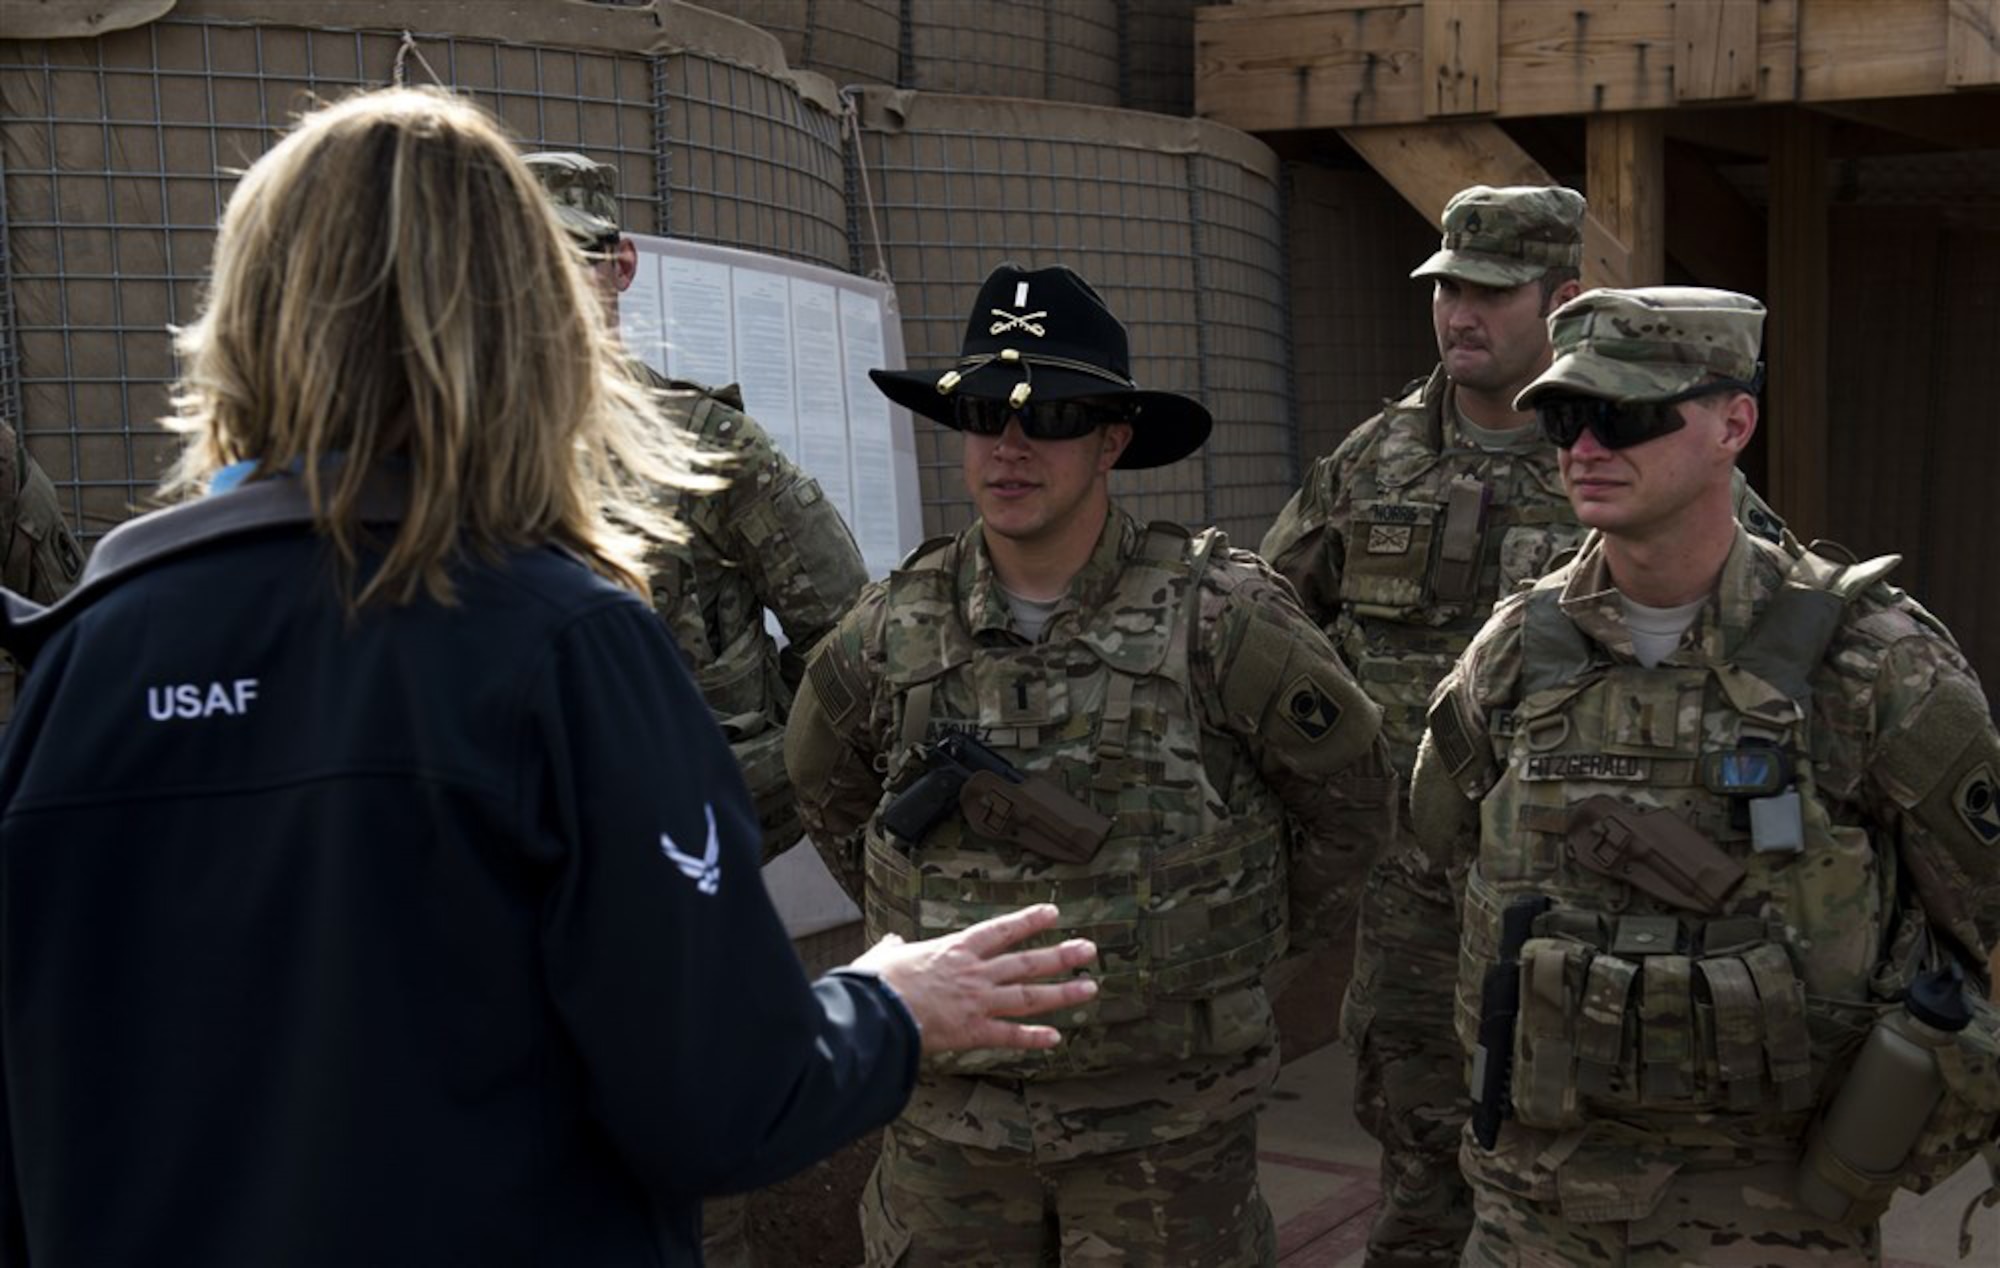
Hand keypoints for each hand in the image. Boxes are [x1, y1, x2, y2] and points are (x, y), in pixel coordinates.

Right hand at [849, 903, 1097, 1053]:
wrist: (874, 1012)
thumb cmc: (875, 983)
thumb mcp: (883, 956)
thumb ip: (893, 949)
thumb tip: (891, 943)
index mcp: (954, 950)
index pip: (1000, 930)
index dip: (1029, 920)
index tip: (1053, 913)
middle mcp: (974, 973)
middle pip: (1027, 961)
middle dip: (1061, 955)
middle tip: (1089, 950)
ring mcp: (977, 1002)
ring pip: (1029, 996)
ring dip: (1062, 993)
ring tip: (1090, 988)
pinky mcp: (972, 1032)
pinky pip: (1010, 1036)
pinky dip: (1033, 1038)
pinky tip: (1056, 1038)